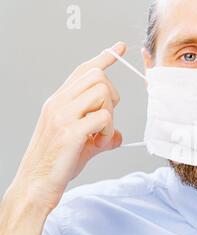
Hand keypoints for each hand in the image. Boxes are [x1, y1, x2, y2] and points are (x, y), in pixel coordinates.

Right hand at [7, 42, 125, 210]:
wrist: (36, 184)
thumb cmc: (57, 162)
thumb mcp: (82, 143)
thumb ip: (101, 135)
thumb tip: (120, 136)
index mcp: (59, 101)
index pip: (83, 71)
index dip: (104, 58)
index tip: (119, 48)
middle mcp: (59, 103)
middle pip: (97, 76)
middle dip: (112, 95)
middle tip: (107, 118)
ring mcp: (63, 115)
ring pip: (102, 92)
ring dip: (110, 114)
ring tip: (101, 134)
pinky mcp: (70, 131)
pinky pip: (104, 118)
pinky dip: (109, 131)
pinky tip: (100, 143)